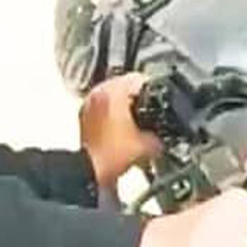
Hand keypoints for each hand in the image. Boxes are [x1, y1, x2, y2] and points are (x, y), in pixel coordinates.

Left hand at [80, 73, 161, 187]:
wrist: (91, 169)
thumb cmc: (111, 154)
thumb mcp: (148, 145)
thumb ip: (159, 136)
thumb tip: (162, 138)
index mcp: (113, 92)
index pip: (137, 77)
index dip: (153, 86)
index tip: (160, 94)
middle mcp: (98, 94)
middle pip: (124, 85)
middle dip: (139, 95)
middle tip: (152, 106)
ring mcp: (88, 103)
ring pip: (112, 94)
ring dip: (125, 102)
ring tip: (138, 116)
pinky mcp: (83, 115)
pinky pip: (102, 105)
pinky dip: (113, 111)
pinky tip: (123, 124)